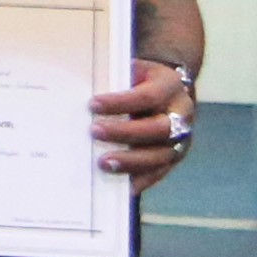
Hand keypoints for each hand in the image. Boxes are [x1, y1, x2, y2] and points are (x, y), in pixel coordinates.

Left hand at [96, 59, 194, 190]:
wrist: (167, 88)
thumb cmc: (139, 80)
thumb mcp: (130, 71)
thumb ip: (112, 79)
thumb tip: (75, 89)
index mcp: (170, 86)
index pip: (147, 96)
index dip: (121, 102)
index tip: (92, 104)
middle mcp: (181, 114)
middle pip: (158, 128)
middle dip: (125, 132)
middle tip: (94, 132)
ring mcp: (181, 138)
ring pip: (161, 154)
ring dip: (131, 161)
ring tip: (102, 163)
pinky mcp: (174, 157)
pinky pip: (159, 172)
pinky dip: (139, 180)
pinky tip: (120, 186)